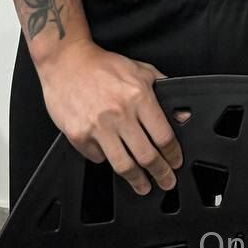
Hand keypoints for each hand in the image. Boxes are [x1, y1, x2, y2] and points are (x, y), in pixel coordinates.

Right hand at [36, 40, 184, 195]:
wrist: (66, 61)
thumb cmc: (103, 65)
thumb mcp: (140, 70)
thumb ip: (164, 90)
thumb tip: (182, 115)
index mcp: (138, 95)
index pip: (163, 136)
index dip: (173, 154)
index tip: (175, 162)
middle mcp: (120, 113)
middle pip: (147, 156)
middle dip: (161, 173)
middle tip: (166, 182)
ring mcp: (98, 127)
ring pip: (124, 165)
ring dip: (138, 181)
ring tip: (144, 186)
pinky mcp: (79, 136)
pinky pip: (97, 158)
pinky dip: (106, 160)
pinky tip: (111, 157)